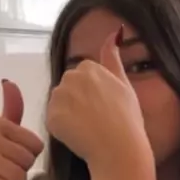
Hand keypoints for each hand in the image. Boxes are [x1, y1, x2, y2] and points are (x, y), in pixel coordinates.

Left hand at [46, 30, 151, 174]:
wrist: (119, 149)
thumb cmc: (128, 119)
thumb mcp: (125, 84)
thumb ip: (113, 58)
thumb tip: (114, 31)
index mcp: (89, 67)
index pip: (82, 77)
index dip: (92, 94)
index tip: (103, 107)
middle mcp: (71, 77)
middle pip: (68, 88)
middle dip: (77, 101)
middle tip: (95, 120)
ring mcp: (59, 97)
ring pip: (59, 103)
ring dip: (69, 114)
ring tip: (87, 129)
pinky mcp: (51, 116)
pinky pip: (53, 120)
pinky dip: (62, 129)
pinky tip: (78, 136)